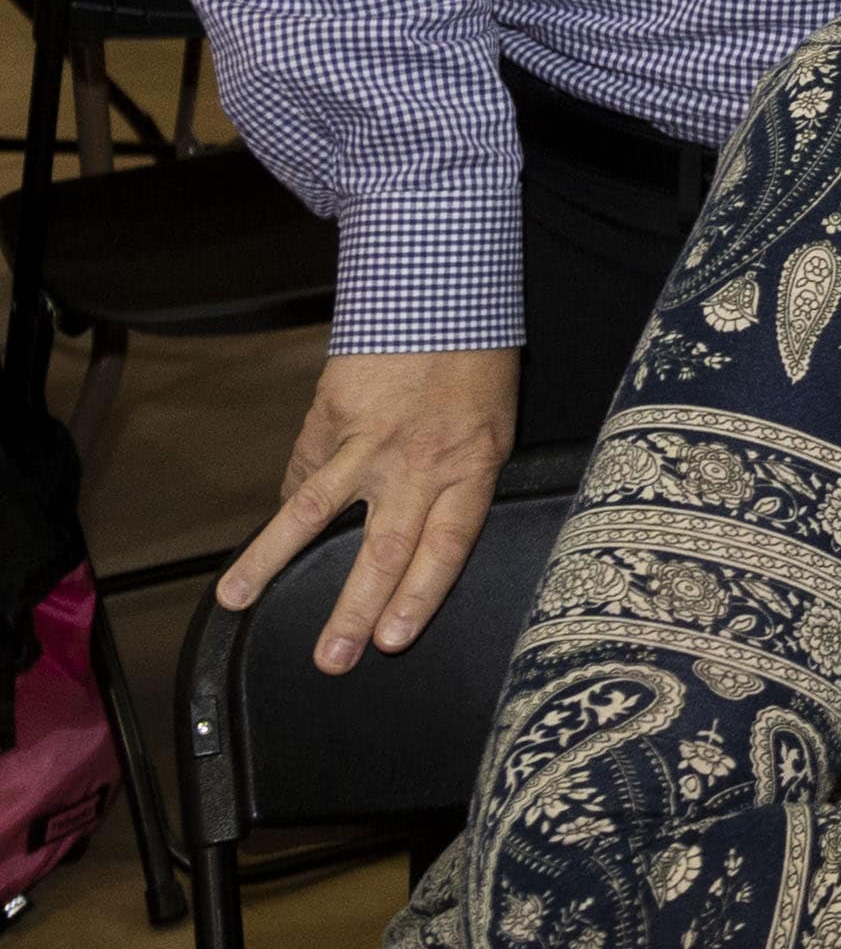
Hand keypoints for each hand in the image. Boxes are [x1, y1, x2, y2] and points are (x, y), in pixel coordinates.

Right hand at [218, 347, 517, 674]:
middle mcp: (416, 463)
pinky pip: (302, 472)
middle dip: (352, 611)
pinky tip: (263, 543)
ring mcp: (365, 442)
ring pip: (311, 512)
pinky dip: (283, 509)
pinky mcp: (328, 418)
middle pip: (381, 549)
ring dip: (271, 562)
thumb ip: (459, 482)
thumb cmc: (477, 362)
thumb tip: (420, 537)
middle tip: (328, 658)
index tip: (391, 640)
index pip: (445, 548)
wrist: (439, 290)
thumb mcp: (493, 427)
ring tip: (237, 600)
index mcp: (470, 468)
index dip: (418, 598)